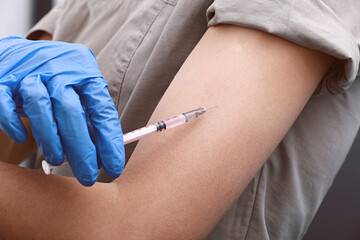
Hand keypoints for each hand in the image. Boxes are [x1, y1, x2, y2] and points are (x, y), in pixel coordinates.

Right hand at [0, 36, 124, 185]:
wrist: (18, 52)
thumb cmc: (55, 78)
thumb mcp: (78, 89)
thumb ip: (89, 115)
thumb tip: (102, 154)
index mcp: (83, 71)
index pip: (101, 108)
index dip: (109, 140)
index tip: (114, 166)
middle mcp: (58, 68)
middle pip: (71, 111)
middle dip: (82, 149)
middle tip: (87, 175)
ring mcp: (28, 72)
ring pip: (40, 107)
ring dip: (50, 139)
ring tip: (57, 160)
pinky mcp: (2, 79)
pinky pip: (5, 103)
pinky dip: (13, 124)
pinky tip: (22, 138)